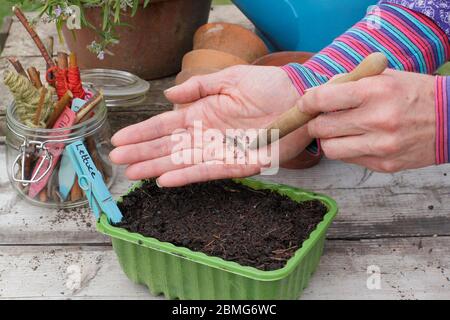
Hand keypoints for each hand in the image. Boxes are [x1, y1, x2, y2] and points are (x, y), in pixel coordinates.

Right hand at [109, 65, 312, 186]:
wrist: (298, 98)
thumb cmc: (266, 85)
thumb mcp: (229, 78)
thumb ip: (198, 86)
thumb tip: (168, 95)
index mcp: (202, 113)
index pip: (166, 125)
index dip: (143, 133)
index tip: (118, 139)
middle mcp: (207, 135)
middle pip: (169, 146)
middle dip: (142, 152)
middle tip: (117, 161)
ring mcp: (222, 150)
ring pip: (183, 161)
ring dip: (158, 167)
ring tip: (133, 173)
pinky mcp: (239, 164)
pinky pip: (210, 171)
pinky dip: (188, 175)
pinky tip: (166, 180)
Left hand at [299, 69, 435, 171]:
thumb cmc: (413, 94)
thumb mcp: (383, 77)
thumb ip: (347, 84)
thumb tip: (313, 96)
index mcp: (374, 92)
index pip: (322, 99)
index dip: (306, 103)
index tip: (304, 105)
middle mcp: (377, 120)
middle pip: (321, 128)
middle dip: (315, 123)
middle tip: (321, 118)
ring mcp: (381, 146)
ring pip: (330, 149)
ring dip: (329, 139)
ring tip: (340, 130)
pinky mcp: (384, 165)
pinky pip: (349, 160)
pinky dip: (347, 150)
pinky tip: (359, 140)